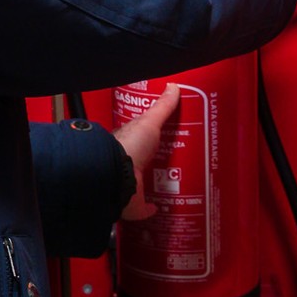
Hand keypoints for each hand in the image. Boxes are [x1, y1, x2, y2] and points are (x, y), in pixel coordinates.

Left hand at [111, 84, 180, 220]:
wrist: (116, 175)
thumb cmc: (130, 145)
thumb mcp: (149, 122)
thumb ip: (162, 107)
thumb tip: (174, 86)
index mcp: (131, 145)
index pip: (144, 141)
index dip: (156, 141)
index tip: (170, 140)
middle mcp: (129, 166)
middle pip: (147, 164)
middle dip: (159, 164)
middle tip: (180, 163)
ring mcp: (131, 186)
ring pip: (145, 185)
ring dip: (156, 185)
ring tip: (177, 184)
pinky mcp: (135, 205)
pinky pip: (144, 209)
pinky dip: (150, 209)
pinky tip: (160, 208)